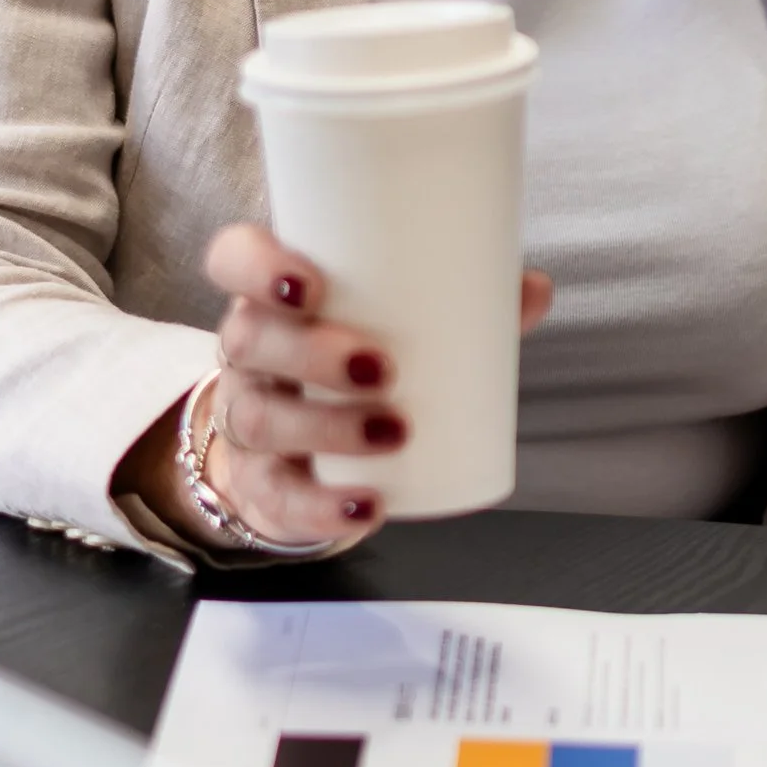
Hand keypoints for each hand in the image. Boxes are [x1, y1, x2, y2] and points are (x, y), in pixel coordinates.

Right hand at [118, 225, 552, 553]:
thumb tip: (533, 288)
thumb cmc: (345, 362)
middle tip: (382, 366)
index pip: (233, 260)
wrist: (294, 450)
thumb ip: (457, 300)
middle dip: (311, 352)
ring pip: (260, 418)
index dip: (258, 266)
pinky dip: (323, 506)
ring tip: (394, 430)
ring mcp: (246, 419)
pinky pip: (277, 496)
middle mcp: (247, 354)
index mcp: (269, 297)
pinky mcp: (261, 484)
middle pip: (249, 340)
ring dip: (328, 427)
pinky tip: (367, 505)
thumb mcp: (388, 323)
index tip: (311, 282)